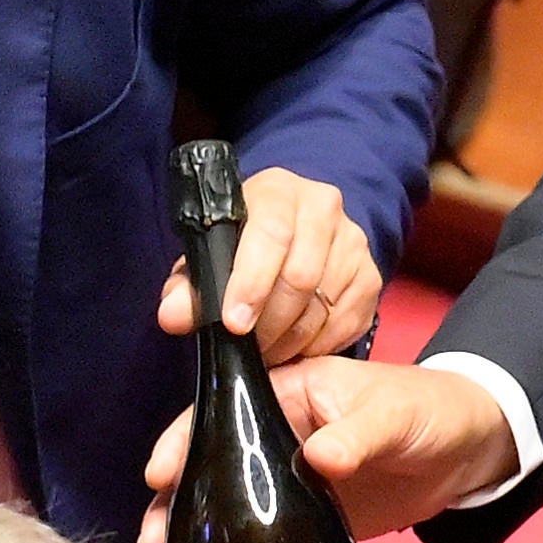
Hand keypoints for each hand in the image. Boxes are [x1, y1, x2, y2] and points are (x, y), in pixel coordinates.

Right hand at [137, 358, 518, 542]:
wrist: (467, 453)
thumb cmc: (428, 411)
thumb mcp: (394, 415)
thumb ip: (359, 434)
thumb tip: (321, 459)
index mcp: (285, 392)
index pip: (221, 412)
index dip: (184, 441)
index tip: (158, 475)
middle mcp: (272, 435)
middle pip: (208, 465)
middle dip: (174, 505)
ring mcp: (283, 479)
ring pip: (223, 505)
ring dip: (192, 538)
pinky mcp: (301, 517)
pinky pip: (255, 537)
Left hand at [158, 167, 379, 362]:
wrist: (294, 233)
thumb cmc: (242, 244)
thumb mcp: (208, 256)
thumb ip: (187, 285)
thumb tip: (172, 316)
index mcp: (277, 191)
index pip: (271, 233)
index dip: (251, 283)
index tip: (234, 322)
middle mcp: (323, 208)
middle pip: (301, 276)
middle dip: (268, 323)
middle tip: (248, 347)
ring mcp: (353, 242)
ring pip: (322, 306)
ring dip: (289, 340)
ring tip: (265, 351)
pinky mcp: (370, 276)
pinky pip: (344, 323)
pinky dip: (316, 346)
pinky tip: (294, 348)